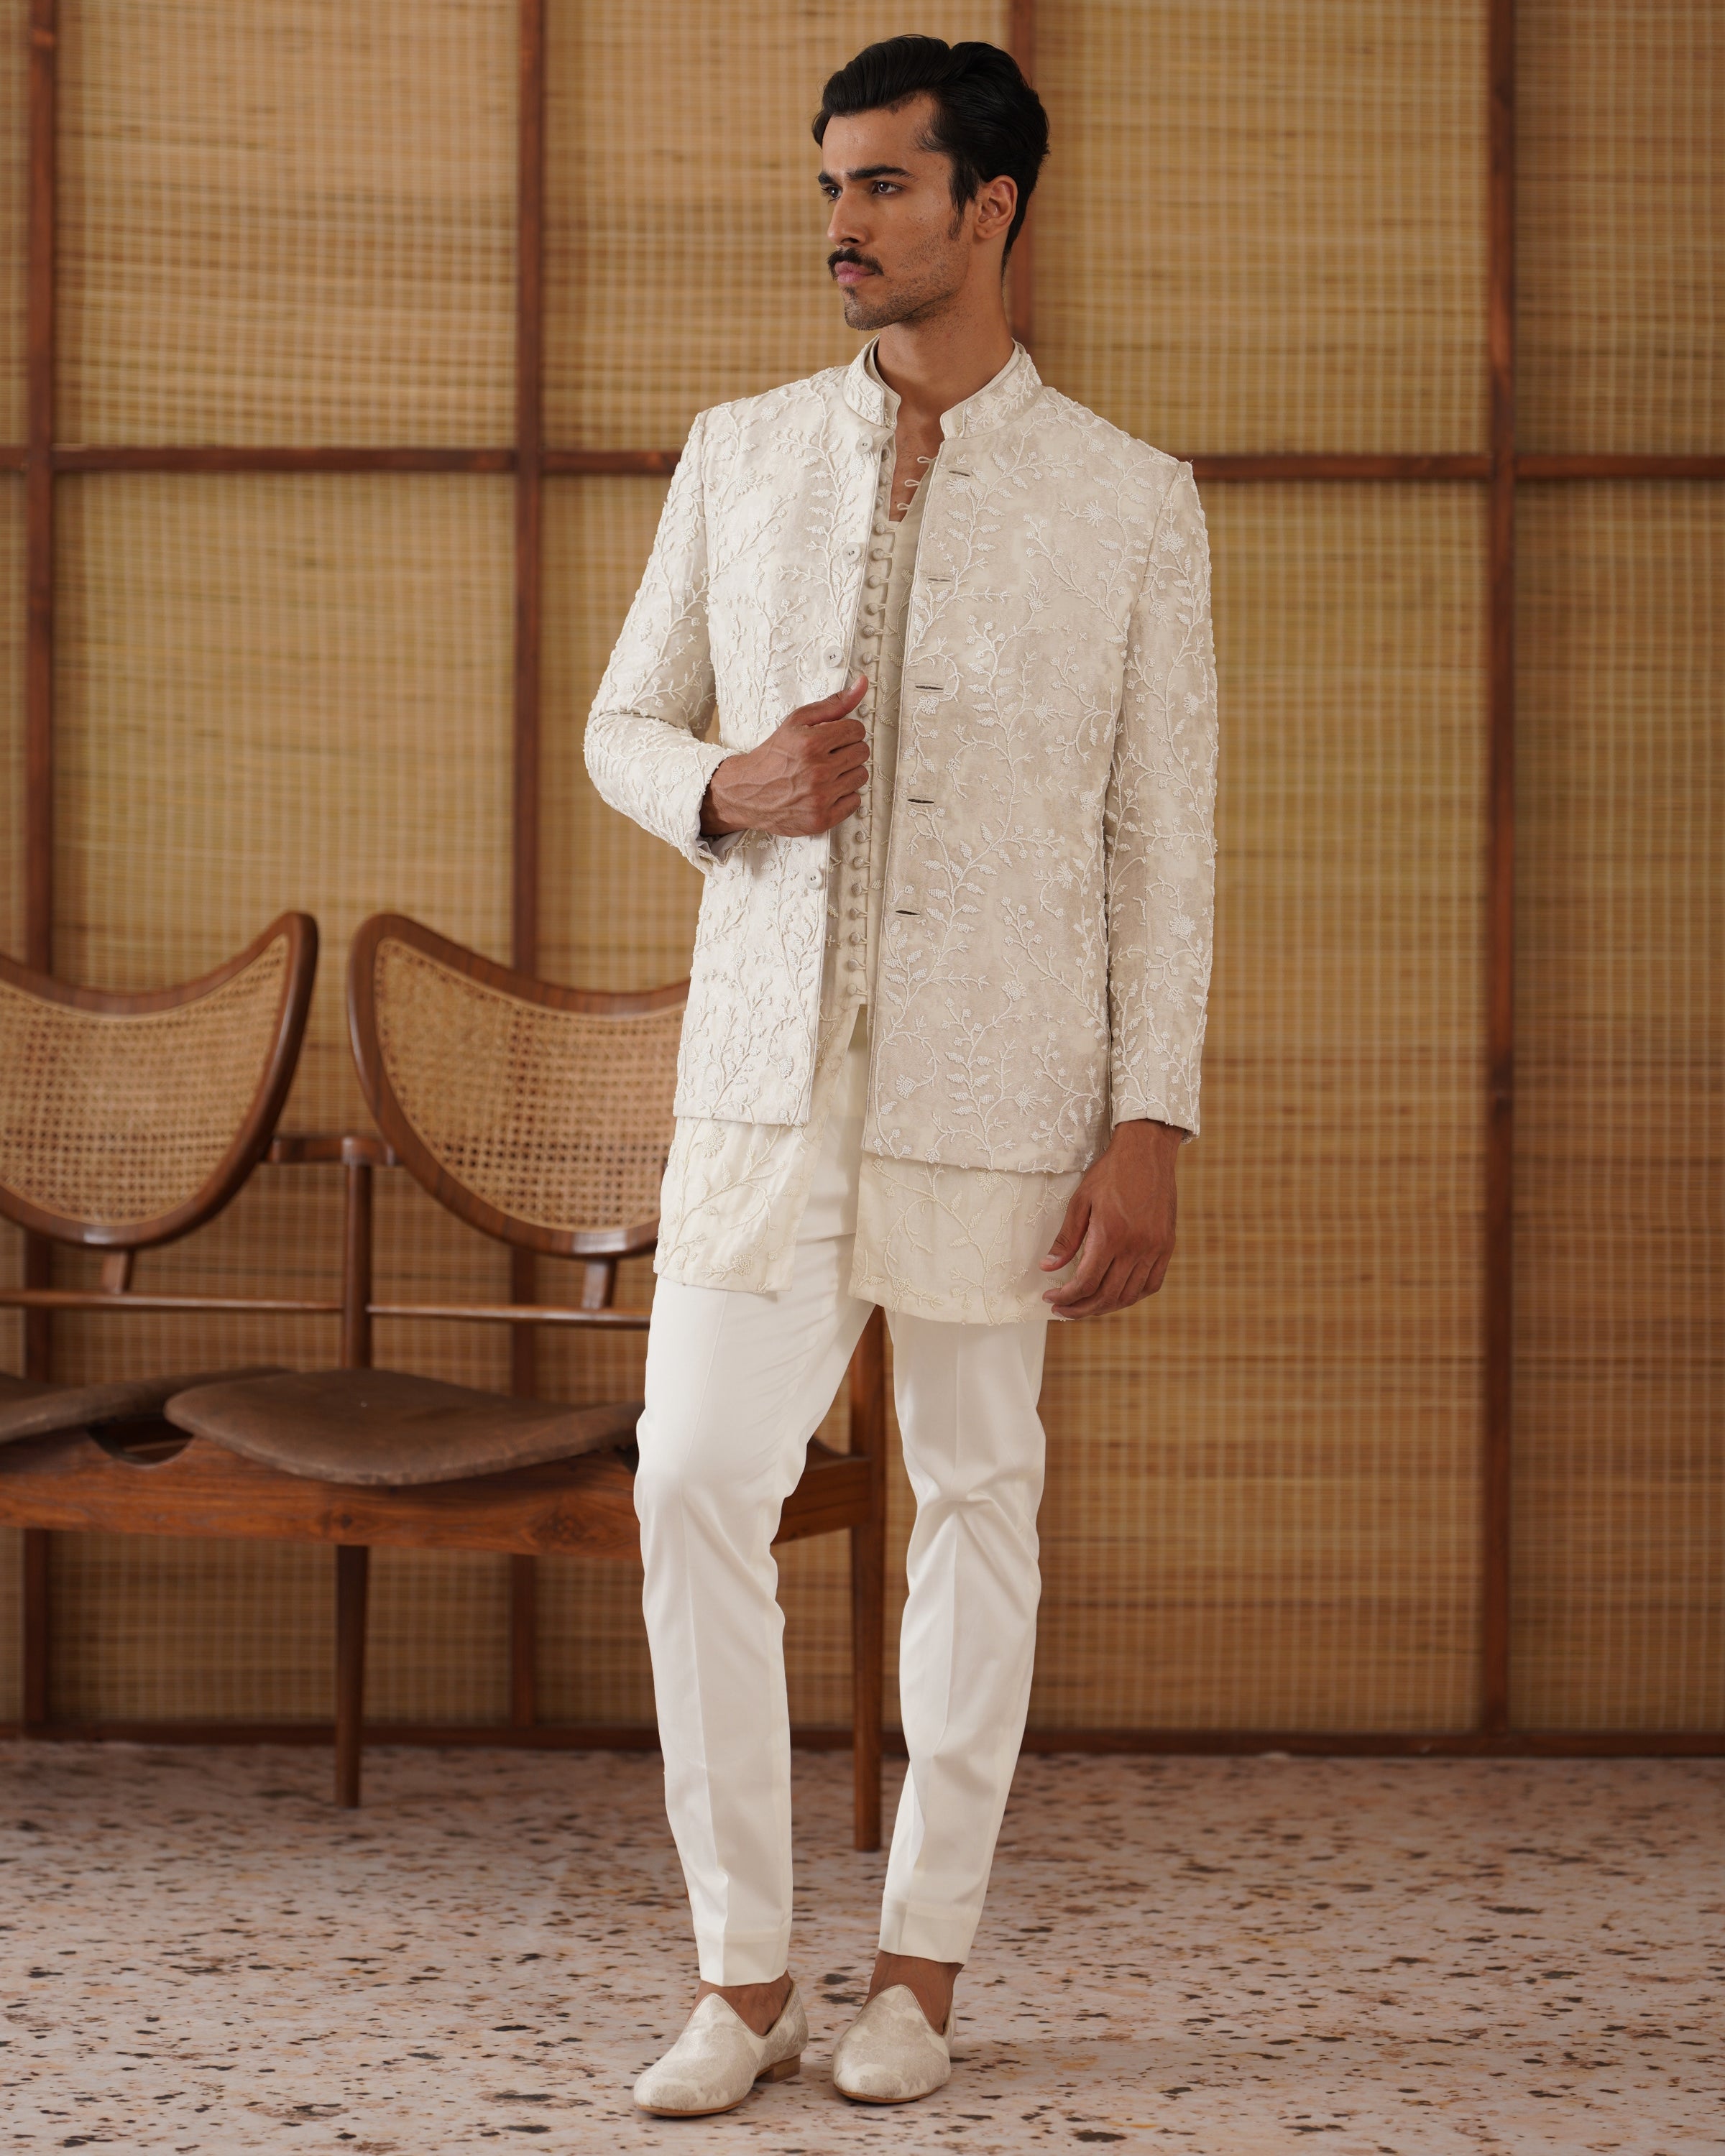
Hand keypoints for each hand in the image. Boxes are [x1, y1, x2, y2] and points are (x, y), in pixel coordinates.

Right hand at [700, 678, 869, 837]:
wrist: (747, 792)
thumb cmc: (773, 755)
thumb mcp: (797, 722)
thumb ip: (833, 704)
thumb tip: (862, 685)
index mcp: (811, 744)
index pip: (857, 730)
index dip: (846, 731)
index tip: (834, 737)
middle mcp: (817, 772)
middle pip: (862, 753)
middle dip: (847, 750)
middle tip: (829, 754)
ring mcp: (820, 798)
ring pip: (861, 776)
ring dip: (847, 772)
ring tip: (827, 772)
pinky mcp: (822, 819)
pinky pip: (855, 802)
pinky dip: (844, 795)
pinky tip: (827, 790)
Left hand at [1041, 1118, 1181, 1318]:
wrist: (1147, 1152)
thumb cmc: (1110, 1173)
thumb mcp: (1080, 1201)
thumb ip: (1066, 1239)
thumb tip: (1048, 1268)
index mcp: (1111, 1235)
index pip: (1086, 1282)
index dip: (1066, 1297)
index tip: (1050, 1299)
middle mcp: (1136, 1247)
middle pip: (1107, 1295)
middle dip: (1081, 1309)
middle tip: (1062, 1310)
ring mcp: (1155, 1249)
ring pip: (1130, 1295)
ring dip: (1105, 1307)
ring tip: (1085, 1307)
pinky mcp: (1167, 1246)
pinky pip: (1152, 1284)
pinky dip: (1133, 1296)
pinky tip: (1116, 1295)